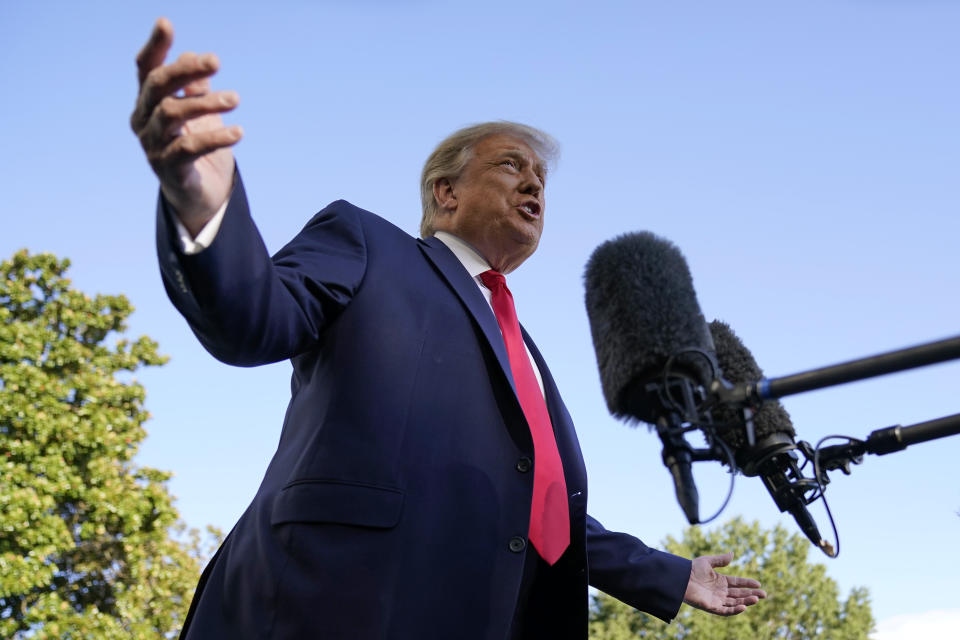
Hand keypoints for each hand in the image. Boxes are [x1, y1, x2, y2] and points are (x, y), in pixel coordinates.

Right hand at [130, 18, 241, 234]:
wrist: (199, 195)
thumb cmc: (198, 146)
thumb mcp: (200, 112)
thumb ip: (195, 87)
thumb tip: (195, 58)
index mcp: (149, 102)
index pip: (146, 69)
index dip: (155, 47)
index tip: (165, 24)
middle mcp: (144, 120)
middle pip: (157, 86)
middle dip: (185, 70)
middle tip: (217, 62)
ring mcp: (153, 145)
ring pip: (173, 114)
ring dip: (206, 103)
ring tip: (235, 99)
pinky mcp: (169, 168)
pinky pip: (190, 148)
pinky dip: (215, 138)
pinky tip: (238, 132)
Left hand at [683, 551, 766, 615]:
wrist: (680, 578)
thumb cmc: (692, 569)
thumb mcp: (708, 561)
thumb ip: (720, 560)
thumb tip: (732, 553)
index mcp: (720, 581)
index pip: (737, 583)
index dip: (748, 583)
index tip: (758, 583)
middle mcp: (720, 591)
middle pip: (739, 594)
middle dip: (752, 594)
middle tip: (764, 594)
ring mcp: (716, 600)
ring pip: (735, 603)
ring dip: (746, 602)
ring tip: (756, 599)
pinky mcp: (711, 607)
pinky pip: (725, 611)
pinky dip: (734, 610)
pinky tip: (744, 607)